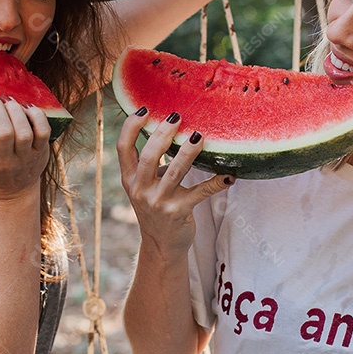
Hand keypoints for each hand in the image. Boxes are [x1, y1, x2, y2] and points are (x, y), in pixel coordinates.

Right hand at [0, 85, 50, 201]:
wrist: (11, 191)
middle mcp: (3, 163)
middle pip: (3, 131)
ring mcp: (24, 159)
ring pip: (23, 131)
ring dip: (14, 109)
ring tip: (6, 99)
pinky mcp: (40, 154)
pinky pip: (43, 131)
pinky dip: (36, 115)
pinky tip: (26, 107)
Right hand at [117, 109, 232, 258]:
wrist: (161, 244)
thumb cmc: (156, 206)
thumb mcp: (144, 185)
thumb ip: (151, 162)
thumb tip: (171, 129)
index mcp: (129, 179)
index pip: (123, 148)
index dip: (131, 126)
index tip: (145, 109)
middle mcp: (140, 190)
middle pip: (149, 156)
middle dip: (163, 134)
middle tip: (177, 118)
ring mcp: (159, 202)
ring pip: (175, 172)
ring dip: (188, 153)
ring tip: (199, 136)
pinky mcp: (179, 212)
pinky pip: (200, 193)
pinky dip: (216, 183)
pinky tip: (229, 176)